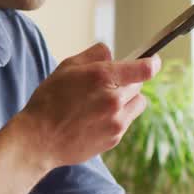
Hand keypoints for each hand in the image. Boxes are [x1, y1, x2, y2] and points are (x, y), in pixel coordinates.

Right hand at [14, 43, 159, 169]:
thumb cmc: (48, 101)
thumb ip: (93, 55)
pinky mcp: (114, 139)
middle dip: (127, 82)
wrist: (39, 139)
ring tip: (104, 103)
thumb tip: (111, 54)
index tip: (153, 61)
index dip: (152, 63)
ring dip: (127, 100)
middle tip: (106, 85)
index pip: (143, 69)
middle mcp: (114, 100)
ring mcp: (116, 122)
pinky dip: (117, 117)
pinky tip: (95, 119)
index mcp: (102, 77)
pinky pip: (126, 122)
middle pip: (138, 85)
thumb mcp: (66, 67)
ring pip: (137, 104)